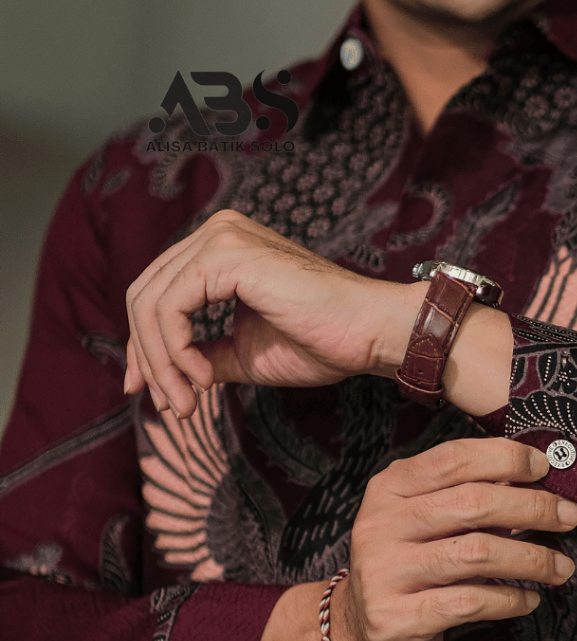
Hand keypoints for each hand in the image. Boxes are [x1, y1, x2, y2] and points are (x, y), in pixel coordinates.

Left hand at [123, 209, 420, 416]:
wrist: (368, 333)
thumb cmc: (323, 342)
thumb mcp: (245, 353)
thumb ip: (203, 355)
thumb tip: (164, 377)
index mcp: (221, 250)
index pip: (159, 294)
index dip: (145, 347)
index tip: (151, 394)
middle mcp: (216, 233)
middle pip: (144, 296)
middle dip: (147, 359)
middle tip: (168, 407)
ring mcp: (219, 238)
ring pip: (151, 304)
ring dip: (162, 364)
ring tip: (187, 403)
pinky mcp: (226, 255)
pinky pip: (171, 308)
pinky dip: (176, 351)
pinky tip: (203, 380)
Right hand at [334, 437, 576, 640]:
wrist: (357, 635)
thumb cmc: (409, 569)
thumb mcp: (429, 522)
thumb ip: (472, 495)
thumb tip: (537, 475)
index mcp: (390, 488)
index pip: (454, 459)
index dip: (506, 459)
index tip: (545, 468)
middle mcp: (381, 524)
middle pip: (472, 503)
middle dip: (533, 508)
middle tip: (569, 518)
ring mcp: (384, 572)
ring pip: (476, 553)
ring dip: (531, 559)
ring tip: (561, 567)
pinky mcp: (396, 618)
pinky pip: (469, 602)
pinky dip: (509, 599)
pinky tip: (528, 600)